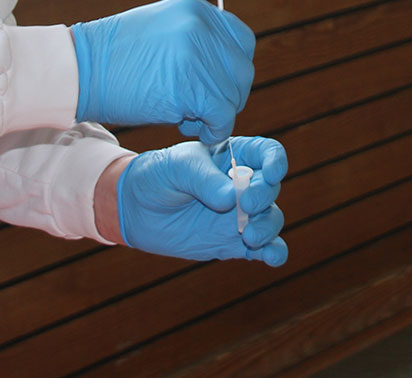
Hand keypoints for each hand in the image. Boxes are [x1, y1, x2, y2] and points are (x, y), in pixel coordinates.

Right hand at [72, 0, 253, 143]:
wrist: (78, 71)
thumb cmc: (112, 59)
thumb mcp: (159, 30)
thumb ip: (193, 40)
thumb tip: (222, 69)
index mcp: (195, 9)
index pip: (241, 40)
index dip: (232, 68)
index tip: (216, 85)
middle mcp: (201, 26)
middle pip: (241, 70)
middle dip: (226, 94)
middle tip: (200, 108)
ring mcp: (197, 55)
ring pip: (233, 95)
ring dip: (215, 113)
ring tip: (186, 117)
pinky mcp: (191, 87)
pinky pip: (221, 116)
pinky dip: (213, 129)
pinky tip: (191, 129)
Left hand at [115, 136, 287, 265]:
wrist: (135, 209)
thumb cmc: (157, 176)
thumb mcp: (177, 167)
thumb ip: (204, 180)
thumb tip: (232, 199)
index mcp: (234, 156)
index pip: (267, 153)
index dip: (276, 162)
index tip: (271, 175)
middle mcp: (243, 185)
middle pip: (271, 188)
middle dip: (265, 197)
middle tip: (247, 206)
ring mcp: (241, 215)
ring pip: (271, 218)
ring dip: (269, 227)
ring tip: (250, 237)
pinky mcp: (234, 242)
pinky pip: (263, 248)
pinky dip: (273, 253)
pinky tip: (272, 258)